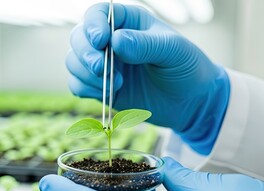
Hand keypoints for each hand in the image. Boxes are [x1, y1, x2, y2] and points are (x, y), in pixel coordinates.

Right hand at [66, 3, 229, 154]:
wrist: (190, 103)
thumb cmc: (186, 69)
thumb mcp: (174, 51)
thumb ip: (145, 44)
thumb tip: (116, 41)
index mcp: (129, 22)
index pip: (98, 14)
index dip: (93, 25)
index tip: (101, 41)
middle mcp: (110, 40)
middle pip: (79, 37)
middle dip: (85, 54)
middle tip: (100, 68)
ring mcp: (103, 64)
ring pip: (73, 61)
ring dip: (85, 74)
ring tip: (116, 84)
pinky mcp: (99, 86)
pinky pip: (76, 84)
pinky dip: (85, 89)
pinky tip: (109, 94)